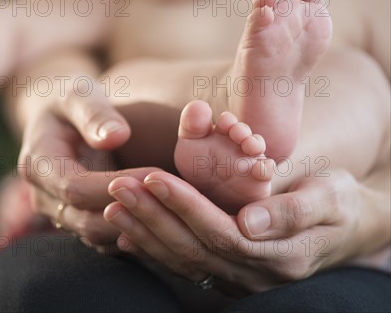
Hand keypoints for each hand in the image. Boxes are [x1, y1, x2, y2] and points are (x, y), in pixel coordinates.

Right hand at [18, 81, 158, 246]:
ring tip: (174, 210)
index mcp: (38, 164)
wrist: (61, 118)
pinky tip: (165, 219)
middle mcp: (44, 197)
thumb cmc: (73, 99)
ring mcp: (60, 213)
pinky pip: (106, 239)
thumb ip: (94, 113)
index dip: (114, 185)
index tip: (154, 174)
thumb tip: (116, 136)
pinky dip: (135, 234)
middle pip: (86, 220)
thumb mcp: (79, 93)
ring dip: (136, 228)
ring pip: (98, 236)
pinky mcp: (80, 221)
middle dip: (130, 212)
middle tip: (174, 198)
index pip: (75, 187)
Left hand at [104, 168, 360, 291]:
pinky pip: (183, 266)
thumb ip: (290, 211)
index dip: (183, 205)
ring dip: (143, 232)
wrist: (344, 229)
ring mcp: (238, 280)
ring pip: (182, 260)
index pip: (219, 231)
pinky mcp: (225, 275)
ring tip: (113, 206)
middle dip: (152, 216)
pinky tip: (124, 235)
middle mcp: (253, 275)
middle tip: (118, 186)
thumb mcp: (328, 197)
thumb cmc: (336, 202)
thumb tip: (248, 222)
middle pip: (192, 248)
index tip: (151, 177)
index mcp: (279, 255)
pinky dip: (151, 250)